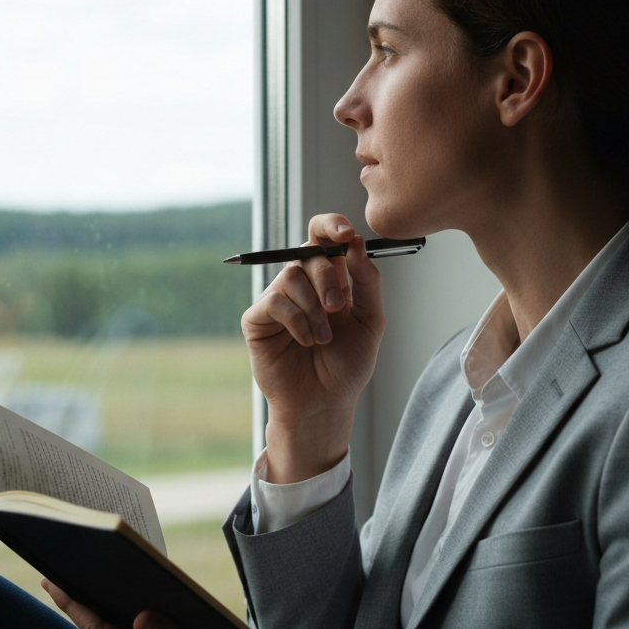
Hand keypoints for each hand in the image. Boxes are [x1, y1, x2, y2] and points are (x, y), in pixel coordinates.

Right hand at [242, 213, 385, 480]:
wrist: (324, 402)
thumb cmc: (347, 364)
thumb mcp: (370, 321)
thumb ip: (367, 281)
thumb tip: (355, 244)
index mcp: (330, 277)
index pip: (324, 236)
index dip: (332, 226)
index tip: (345, 234)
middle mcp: (302, 283)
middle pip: (309, 252)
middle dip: (328, 276)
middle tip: (339, 307)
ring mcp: (278, 298)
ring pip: (291, 275)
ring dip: (314, 307)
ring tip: (323, 338)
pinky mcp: (258, 318)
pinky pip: (275, 301)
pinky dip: (297, 319)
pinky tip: (306, 341)